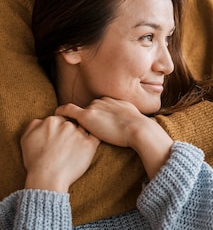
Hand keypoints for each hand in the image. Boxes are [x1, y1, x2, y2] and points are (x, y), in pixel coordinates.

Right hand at [21, 116, 99, 190]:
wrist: (47, 178)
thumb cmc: (35, 162)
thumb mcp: (26, 138)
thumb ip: (34, 124)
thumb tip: (43, 120)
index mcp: (52, 121)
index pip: (60, 119)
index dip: (60, 129)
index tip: (60, 138)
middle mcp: (67, 125)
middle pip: (72, 122)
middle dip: (71, 131)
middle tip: (68, 144)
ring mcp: (79, 134)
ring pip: (84, 128)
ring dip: (82, 134)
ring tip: (78, 146)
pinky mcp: (90, 144)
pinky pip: (96, 136)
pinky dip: (96, 137)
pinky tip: (91, 144)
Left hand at [56, 98, 173, 177]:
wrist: (138, 129)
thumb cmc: (139, 129)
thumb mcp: (135, 118)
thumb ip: (128, 118)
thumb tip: (134, 125)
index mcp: (113, 101)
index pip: (100, 106)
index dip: (96, 114)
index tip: (94, 121)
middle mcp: (102, 100)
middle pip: (89, 108)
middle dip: (86, 116)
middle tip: (78, 128)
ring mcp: (94, 107)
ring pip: (79, 111)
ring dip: (74, 119)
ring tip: (66, 127)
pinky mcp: (87, 115)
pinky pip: (68, 110)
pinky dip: (61, 112)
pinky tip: (56, 115)